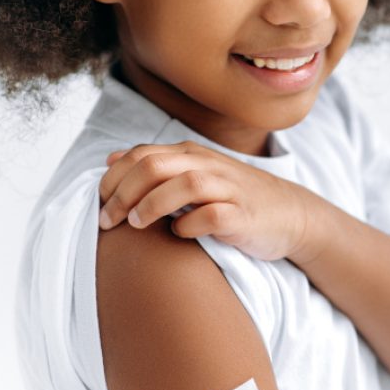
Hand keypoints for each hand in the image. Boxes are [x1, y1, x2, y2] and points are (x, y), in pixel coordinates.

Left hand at [97, 141, 314, 261]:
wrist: (290, 213)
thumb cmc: (236, 197)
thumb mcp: (195, 174)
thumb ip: (156, 165)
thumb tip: (112, 159)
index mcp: (191, 155)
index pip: (141, 155)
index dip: (113, 179)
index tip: (99, 204)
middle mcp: (208, 166)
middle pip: (155, 166)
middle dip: (123, 194)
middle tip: (107, 221)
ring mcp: (229, 189)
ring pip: (184, 185)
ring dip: (152, 205)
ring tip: (135, 225)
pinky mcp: (243, 215)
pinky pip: (212, 217)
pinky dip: (190, 226)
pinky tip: (180, 234)